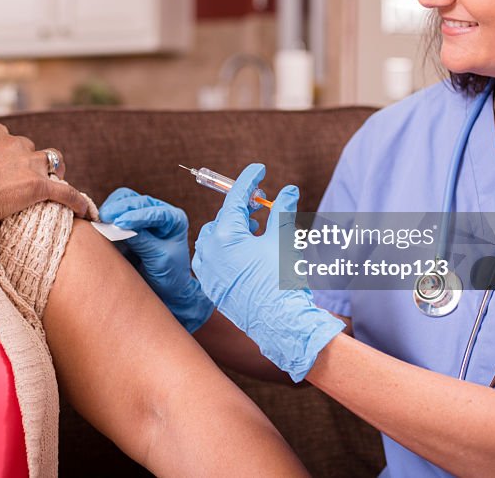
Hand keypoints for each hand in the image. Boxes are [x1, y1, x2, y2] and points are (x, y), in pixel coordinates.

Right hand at [0, 115, 90, 227]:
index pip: (2, 135)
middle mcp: (14, 144)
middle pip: (27, 147)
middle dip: (25, 159)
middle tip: (17, 177)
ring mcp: (28, 164)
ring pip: (51, 160)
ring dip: (53, 169)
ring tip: (54, 180)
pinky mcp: (39, 186)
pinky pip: (66, 192)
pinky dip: (77, 201)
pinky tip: (85, 211)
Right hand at [100, 188, 213, 332]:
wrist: (165, 290)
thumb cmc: (169, 275)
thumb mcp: (159, 259)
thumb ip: (143, 241)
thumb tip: (119, 226)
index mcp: (174, 219)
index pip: (155, 212)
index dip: (136, 216)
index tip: (119, 224)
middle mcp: (158, 212)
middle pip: (135, 201)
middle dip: (119, 209)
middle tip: (103, 219)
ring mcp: (141, 215)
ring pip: (122, 201)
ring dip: (110, 210)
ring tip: (99, 222)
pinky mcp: (127, 222)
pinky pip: (113, 212)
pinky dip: (105, 216)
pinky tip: (97, 224)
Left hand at [192, 164, 344, 381]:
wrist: (281, 326)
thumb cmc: (282, 282)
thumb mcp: (284, 240)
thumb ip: (282, 211)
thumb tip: (288, 190)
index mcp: (224, 236)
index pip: (235, 198)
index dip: (249, 180)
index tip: (259, 169)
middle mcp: (209, 250)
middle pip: (225, 217)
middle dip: (245, 207)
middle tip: (264, 203)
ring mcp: (207, 269)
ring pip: (217, 236)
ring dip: (236, 227)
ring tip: (258, 228)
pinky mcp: (211, 285)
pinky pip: (213, 256)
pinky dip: (228, 247)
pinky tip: (247, 249)